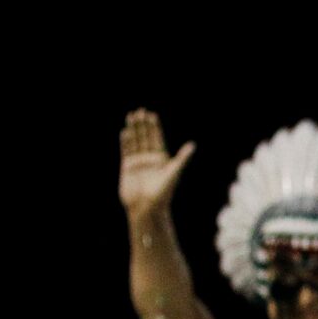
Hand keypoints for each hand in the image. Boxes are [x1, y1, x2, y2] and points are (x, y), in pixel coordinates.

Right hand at [118, 108, 193, 223]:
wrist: (147, 207)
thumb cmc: (163, 192)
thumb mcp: (174, 173)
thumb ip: (182, 158)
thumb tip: (193, 145)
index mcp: (162, 160)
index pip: (157, 139)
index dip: (154, 127)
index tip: (152, 115)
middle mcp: (150, 160)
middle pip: (146, 138)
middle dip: (143, 125)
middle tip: (140, 111)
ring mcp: (138, 163)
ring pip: (135, 143)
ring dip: (133, 130)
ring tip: (131, 117)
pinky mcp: (128, 168)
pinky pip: (126, 152)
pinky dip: (126, 142)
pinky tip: (125, 132)